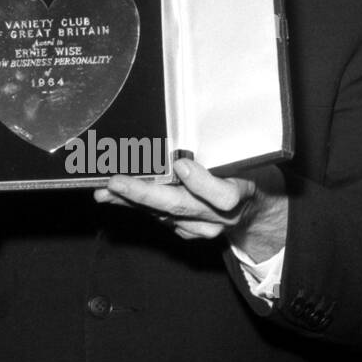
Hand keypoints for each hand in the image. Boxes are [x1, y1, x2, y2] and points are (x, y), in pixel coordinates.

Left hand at [94, 157, 287, 260]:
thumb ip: (224, 148)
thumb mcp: (248, 156)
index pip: (224, 195)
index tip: (181, 164)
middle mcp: (220, 215)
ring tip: (104, 191)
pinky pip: (160, 218)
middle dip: (144, 194)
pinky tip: (115, 197)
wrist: (257, 212)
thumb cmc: (249, 172)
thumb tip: (190, 128)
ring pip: (163, 214)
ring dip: (131, 201)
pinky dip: (137, 206)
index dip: (201, 182)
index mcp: (242, 191)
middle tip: (116, 182)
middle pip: (181, 206)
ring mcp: (204, 228)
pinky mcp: (189, 232)